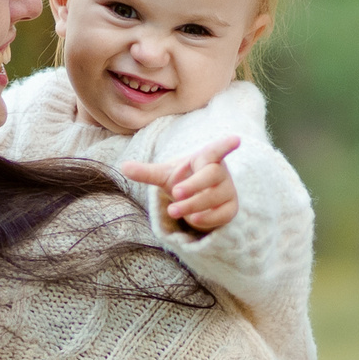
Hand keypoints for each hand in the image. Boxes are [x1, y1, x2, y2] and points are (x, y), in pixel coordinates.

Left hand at [119, 135, 241, 234]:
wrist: (196, 201)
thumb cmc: (183, 181)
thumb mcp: (164, 175)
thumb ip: (146, 172)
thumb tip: (123, 166)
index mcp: (205, 158)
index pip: (216, 150)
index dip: (225, 145)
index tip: (235, 139)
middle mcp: (220, 172)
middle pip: (212, 175)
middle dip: (195, 185)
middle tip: (176, 193)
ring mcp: (227, 190)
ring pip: (215, 196)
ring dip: (194, 204)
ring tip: (174, 211)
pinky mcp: (230, 208)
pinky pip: (222, 214)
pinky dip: (207, 218)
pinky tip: (192, 219)